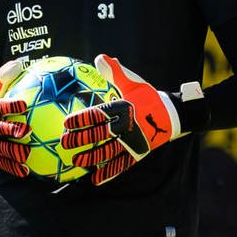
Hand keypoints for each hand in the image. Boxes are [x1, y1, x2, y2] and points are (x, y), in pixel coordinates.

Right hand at [0, 60, 30, 177]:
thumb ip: (3, 78)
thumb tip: (19, 62)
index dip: (9, 105)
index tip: (24, 104)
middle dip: (9, 131)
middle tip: (27, 131)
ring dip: (13, 152)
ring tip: (28, 154)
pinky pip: (1, 163)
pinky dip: (12, 167)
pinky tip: (26, 171)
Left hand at [61, 54, 193, 185]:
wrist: (173, 115)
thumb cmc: (148, 97)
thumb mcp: (134, 83)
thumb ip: (115, 72)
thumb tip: (99, 57)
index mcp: (124, 108)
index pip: (99, 114)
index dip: (82, 119)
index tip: (66, 122)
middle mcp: (128, 126)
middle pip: (100, 134)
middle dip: (81, 139)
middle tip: (64, 142)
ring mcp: (133, 142)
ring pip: (108, 152)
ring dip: (91, 157)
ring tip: (76, 161)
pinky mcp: (138, 153)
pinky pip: (121, 165)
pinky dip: (109, 173)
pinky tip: (95, 179)